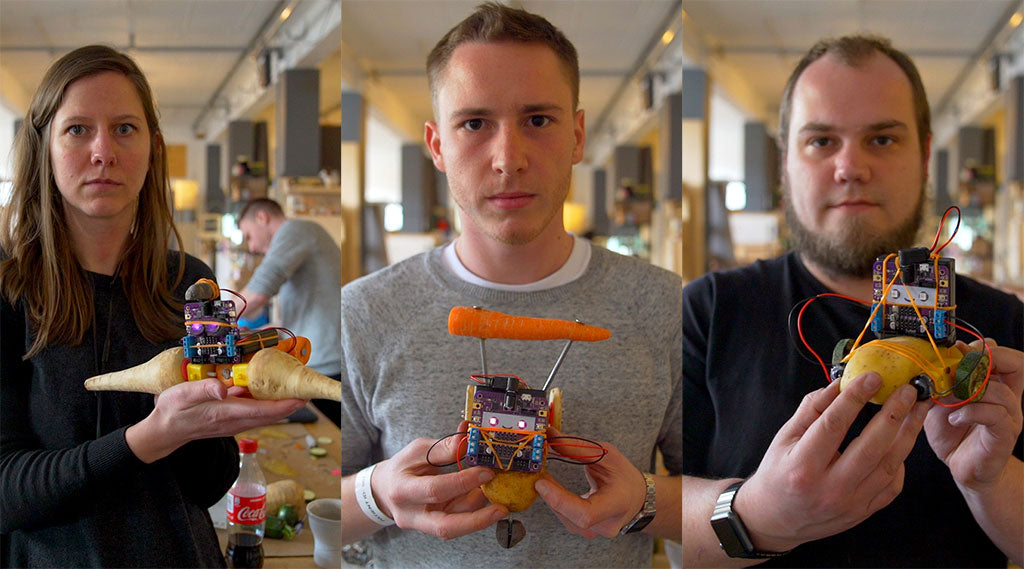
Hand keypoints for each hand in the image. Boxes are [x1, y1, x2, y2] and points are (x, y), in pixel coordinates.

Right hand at [126, 378, 305, 462]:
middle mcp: (235, 421)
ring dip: (282, 403)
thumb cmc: (172, 411)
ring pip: (266, 414)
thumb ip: (203, 389)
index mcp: (226, 413)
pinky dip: (269, 403)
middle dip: (290, 402)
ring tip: (296, 386)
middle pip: (271, 414)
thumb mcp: (181, 395)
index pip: (263, 411)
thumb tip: (224, 387)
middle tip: (307, 386)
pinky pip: (256, 413)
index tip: (302, 396)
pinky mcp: (233, 421)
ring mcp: (235, 423)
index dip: (285, 405)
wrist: (164, 432)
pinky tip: (272, 390)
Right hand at [371, 421, 507, 539]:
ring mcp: (423, 526)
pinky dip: (473, 510)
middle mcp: (411, 514)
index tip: (486, 471)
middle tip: (501, 508)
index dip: (463, 482)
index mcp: (402, 490)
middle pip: (445, 527)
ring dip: (479, 510)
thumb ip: (444, 448)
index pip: (436, 490)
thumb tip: (469, 437)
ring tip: (495, 491)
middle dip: (476, 520)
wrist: (385, 490)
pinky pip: (457, 522)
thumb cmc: (402, 468)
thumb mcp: (418, 451)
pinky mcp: (434, 528)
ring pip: (456, 525)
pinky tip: (484, 496)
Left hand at [533, 427, 643, 538]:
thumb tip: (550, 435)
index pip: (585, 513)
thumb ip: (577, 448)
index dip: (560, 500)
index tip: (542, 483)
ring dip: (551, 498)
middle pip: (572, 517)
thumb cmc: (623, 475)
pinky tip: (550, 488)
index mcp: (618, 503)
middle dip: (552, 495)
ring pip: (566, 519)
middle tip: (538, 474)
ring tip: (543, 477)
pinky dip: (557, 502)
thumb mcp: (606, 454)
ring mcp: (597, 532)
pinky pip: (567, 519)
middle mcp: (608, 524)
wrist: (636, 497)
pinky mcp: (587, 532)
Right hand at [734, 373, 928, 551]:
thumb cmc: (777, 472)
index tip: (873, 376)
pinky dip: (901, 461)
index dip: (855, 398)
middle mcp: (829, 488)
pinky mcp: (863, 513)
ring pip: (889, 466)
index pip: (834, 425)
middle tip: (908, 390)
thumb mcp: (784, 437)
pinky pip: (892, 485)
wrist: (777, 518)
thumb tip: (842, 383)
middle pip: (870, 447)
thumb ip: (812, 409)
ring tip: (917, 410)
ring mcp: (850, 504)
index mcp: (803, 466)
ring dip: (907, 434)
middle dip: (894, 414)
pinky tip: (902, 440)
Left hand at [925, 339, 1022, 492]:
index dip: (984, 348)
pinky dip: (971, 412)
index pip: (1006, 356)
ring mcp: (1010, 417)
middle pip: (1015, 365)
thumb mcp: (942, 400)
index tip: (957, 350)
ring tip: (949, 399)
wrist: (962, 467)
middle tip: (958, 369)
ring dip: (969, 390)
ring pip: (1000, 391)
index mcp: (997, 385)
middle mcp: (1009, 398)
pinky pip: (995, 415)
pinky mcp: (1004, 436)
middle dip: (984, 360)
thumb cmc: (953, 433)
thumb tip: (939, 358)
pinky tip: (954, 418)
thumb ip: (943, 381)